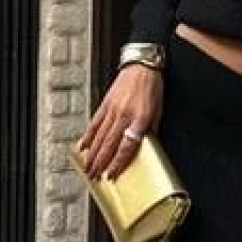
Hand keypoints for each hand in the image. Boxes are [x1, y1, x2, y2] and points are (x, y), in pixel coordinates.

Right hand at [78, 65, 163, 179]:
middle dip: (100, 163)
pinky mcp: (105, 104)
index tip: (111, 174)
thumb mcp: (159, 111)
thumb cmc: (152, 87)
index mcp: (140, 120)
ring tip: (87, 167)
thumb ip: (151, 131)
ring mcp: (112, 110)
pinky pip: (95, 123)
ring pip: (99, 137)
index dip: (118, 162)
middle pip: (109, 145)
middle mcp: (124, 116)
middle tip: (94, 176)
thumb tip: (147, 147)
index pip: (127, 147)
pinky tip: (83, 146)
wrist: (142, 65)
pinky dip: (88, 136)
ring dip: (92, 154)